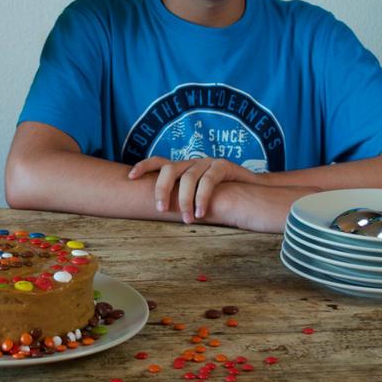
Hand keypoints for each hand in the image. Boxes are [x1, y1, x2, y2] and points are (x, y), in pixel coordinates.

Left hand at [128, 156, 254, 223]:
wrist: (251, 192)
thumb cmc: (220, 197)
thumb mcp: (195, 198)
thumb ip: (179, 199)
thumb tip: (158, 213)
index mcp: (182, 168)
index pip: (158, 162)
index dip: (143, 167)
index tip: (130, 177)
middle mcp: (192, 162)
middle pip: (169, 169)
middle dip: (162, 189)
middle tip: (161, 210)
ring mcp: (207, 162)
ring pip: (189, 177)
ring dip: (185, 200)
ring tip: (187, 219)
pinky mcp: (223, 165)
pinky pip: (209, 180)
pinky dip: (202, 197)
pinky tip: (201, 212)